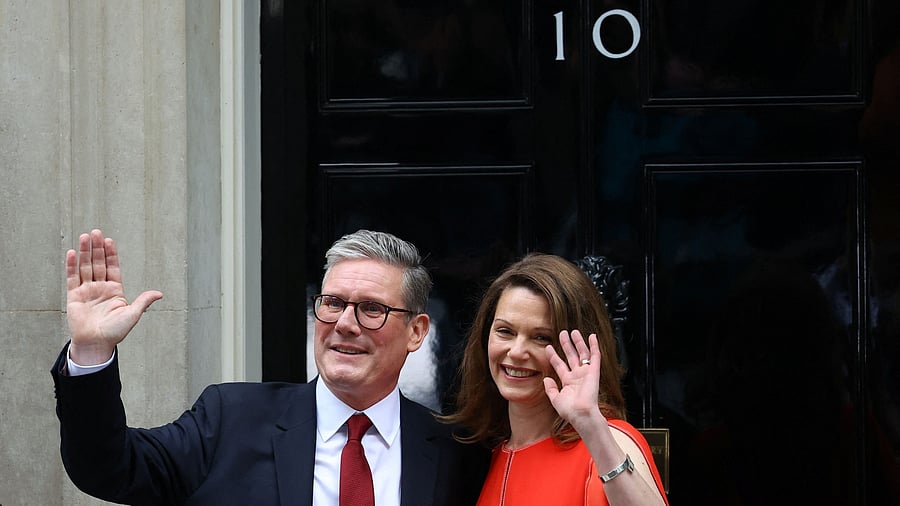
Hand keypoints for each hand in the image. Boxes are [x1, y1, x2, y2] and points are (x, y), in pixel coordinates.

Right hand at [65, 229, 162, 364]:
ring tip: (85, 237)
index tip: (109, 241)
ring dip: (85, 252)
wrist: (96, 344)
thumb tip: (159, 294)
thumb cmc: (115, 332)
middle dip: (97, 248)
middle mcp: (101, 288)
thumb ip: (143, 301)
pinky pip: (72, 278)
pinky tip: (72, 253)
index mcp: (115, 290)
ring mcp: (87, 291)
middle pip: (98, 263)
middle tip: (96, 232)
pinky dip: (72, 266)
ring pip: (85, 267)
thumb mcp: (132, 315)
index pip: (113, 267)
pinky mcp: (74, 296)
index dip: (111, 254)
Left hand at [543, 330, 604, 430]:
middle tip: (562, 333)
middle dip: (566, 344)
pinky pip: (595, 356)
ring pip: (582, 354)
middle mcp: (577, 376)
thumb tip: (546, 379)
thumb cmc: (570, 411)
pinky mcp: (594, 372)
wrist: (581, 414)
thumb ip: (550, 389)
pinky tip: (592, 337)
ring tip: (573, 332)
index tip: (548, 347)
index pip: (559, 364)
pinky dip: (594, 346)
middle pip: (571, 356)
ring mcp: (586, 373)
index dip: (553, 355)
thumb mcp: (555, 399)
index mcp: (568, 382)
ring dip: (578, 342)